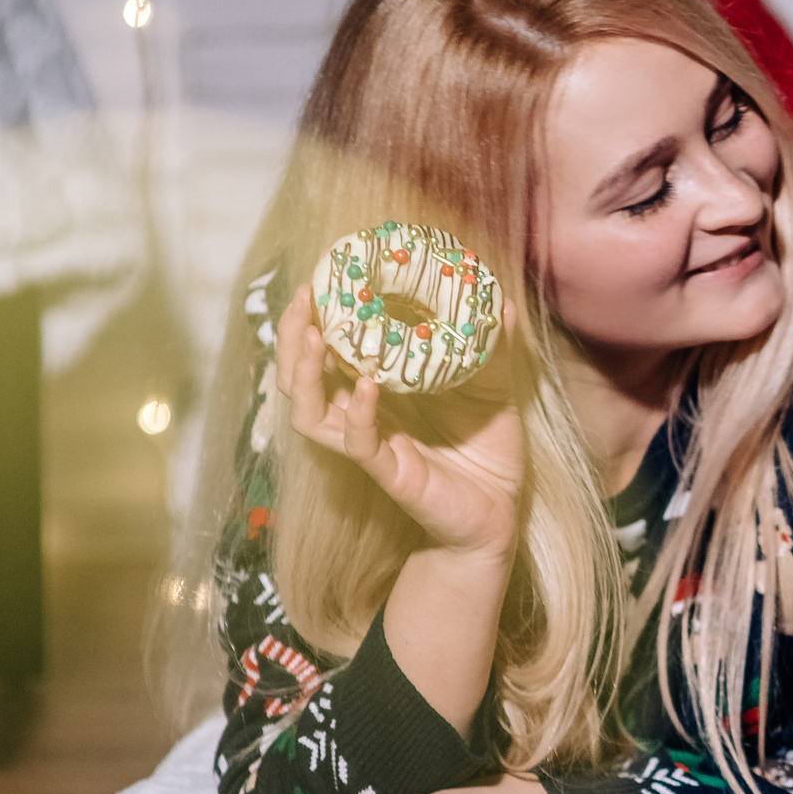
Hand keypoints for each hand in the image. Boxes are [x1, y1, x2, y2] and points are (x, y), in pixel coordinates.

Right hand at [275, 284, 523, 559]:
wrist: (499, 512)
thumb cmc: (486, 451)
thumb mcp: (491, 389)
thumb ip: (491, 349)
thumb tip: (499, 300)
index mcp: (376, 396)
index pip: (326, 356)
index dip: (314, 321)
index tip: (318, 281)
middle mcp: (361, 420)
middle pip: (301, 380)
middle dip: (293, 338)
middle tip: (302, 297)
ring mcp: (370, 448)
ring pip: (311, 414)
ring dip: (305, 374)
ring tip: (313, 335)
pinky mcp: (389, 473)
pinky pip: (360, 444)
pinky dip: (360, 415)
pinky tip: (367, 386)